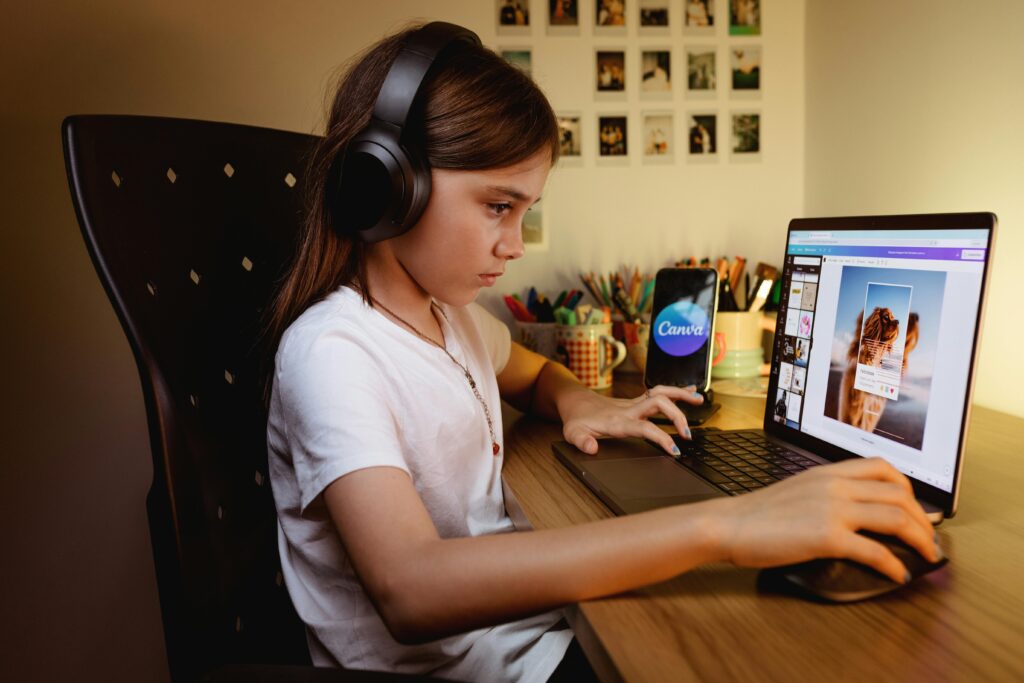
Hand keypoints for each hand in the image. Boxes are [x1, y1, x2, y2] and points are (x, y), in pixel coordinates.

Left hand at [561, 384, 703, 455]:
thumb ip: (581, 442)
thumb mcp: (572, 434)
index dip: (661, 438)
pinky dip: (676, 391)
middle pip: (658, 404)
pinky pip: (659, 393)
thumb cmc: (576, 419)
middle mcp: (629, 409)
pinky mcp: (636, 402)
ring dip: (681, 395)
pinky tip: (690, 391)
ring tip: (699, 400)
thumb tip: (591, 449)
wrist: (575, 402)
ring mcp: (634, 404)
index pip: (645, 427)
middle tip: (688, 434)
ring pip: (661, 393)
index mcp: (618, 421)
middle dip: (677, 416)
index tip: (674, 450)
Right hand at [716, 457, 941, 582]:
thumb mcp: (798, 489)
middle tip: (927, 539)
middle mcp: (835, 486)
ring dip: (920, 540)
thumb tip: (853, 511)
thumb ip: (826, 492)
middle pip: (899, 494)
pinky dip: (894, 566)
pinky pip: (875, 551)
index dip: (909, 489)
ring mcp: (832, 510)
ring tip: (924, 556)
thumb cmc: (757, 513)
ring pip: (896, 518)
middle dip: (923, 519)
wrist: (729, 524)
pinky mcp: (827, 537)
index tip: (915, 509)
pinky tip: (897, 576)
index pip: (883, 468)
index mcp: (828, 472)